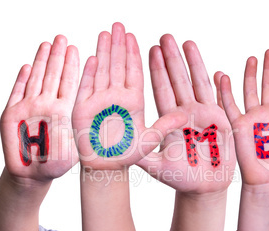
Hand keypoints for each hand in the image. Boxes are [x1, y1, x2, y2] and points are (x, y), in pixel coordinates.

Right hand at [0, 35, 79, 182]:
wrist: (33, 174)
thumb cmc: (57, 163)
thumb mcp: (74, 148)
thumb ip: (79, 131)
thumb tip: (90, 114)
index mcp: (65, 110)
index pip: (70, 84)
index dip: (73, 67)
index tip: (77, 50)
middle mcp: (48, 105)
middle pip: (53, 76)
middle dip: (58, 57)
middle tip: (62, 38)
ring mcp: (29, 108)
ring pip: (36, 80)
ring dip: (41, 62)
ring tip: (46, 45)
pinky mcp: (11, 114)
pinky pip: (16, 93)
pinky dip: (21, 80)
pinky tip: (26, 67)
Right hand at [72, 23, 185, 169]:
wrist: (106, 167)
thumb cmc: (127, 155)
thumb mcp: (150, 140)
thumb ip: (166, 126)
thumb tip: (185, 114)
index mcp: (133, 102)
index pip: (134, 72)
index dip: (133, 54)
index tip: (134, 37)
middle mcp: (117, 97)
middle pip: (118, 66)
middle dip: (118, 45)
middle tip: (119, 25)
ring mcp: (100, 100)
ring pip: (102, 71)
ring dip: (104, 52)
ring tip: (106, 33)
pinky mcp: (84, 108)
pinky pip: (87, 87)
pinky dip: (89, 73)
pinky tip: (92, 57)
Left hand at [137, 34, 235, 194]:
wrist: (203, 187)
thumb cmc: (180, 178)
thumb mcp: (158, 166)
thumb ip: (142, 154)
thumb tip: (120, 145)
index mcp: (170, 119)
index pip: (162, 89)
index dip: (156, 70)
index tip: (150, 50)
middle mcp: (186, 112)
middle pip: (178, 80)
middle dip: (172, 59)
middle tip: (165, 37)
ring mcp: (205, 116)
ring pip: (198, 84)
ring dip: (193, 64)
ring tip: (187, 43)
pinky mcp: (222, 123)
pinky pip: (221, 102)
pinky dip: (221, 88)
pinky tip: (218, 73)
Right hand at [220, 49, 268, 191]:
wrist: (268, 181)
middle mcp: (268, 115)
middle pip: (268, 86)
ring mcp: (252, 119)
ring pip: (250, 91)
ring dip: (250, 75)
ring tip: (252, 59)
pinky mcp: (238, 125)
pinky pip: (230, 106)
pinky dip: (226, 92)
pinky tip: (225, 77)